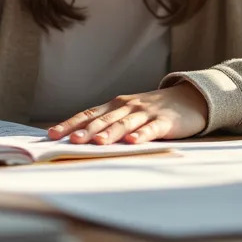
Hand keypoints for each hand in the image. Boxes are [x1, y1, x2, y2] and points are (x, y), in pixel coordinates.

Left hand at [48, 84, 208, 144]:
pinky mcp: (164, 121)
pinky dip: (142, 135)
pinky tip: (133, 142)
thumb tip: (77, 139)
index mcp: (115, 105)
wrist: (188, 99)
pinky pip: (151, 129)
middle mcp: (127, 106)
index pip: (88, 114)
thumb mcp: (128, 113)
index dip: (70, 124)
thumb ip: (108, 123)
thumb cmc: (152, 110)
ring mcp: (146, 113)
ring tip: (97, 142)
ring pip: (124, 124)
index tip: (52, 134)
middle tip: (70, 140)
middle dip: (86, 131)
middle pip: (103, 119)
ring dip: (110, 133)